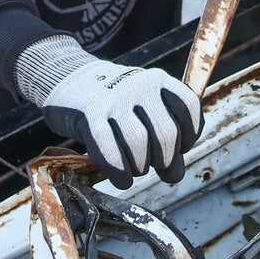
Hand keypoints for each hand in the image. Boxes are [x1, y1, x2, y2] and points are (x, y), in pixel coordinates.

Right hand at [15, 37, 202, 187]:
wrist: (69, 79)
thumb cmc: (115, 102)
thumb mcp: (144, 110)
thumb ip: (165, 138)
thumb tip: (175, 175)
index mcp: (157, 80)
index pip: (187, 107)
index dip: (189, 135)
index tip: (180, 148)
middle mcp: (138, 86)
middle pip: (166, 132)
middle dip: (165, 159)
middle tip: (156, 165)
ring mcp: (113, 100)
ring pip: (138, 144)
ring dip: (141, 167)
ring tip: (135, 169)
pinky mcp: (89, 115)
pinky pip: (110, 152)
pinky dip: (119, 173)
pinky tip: (121, 179)